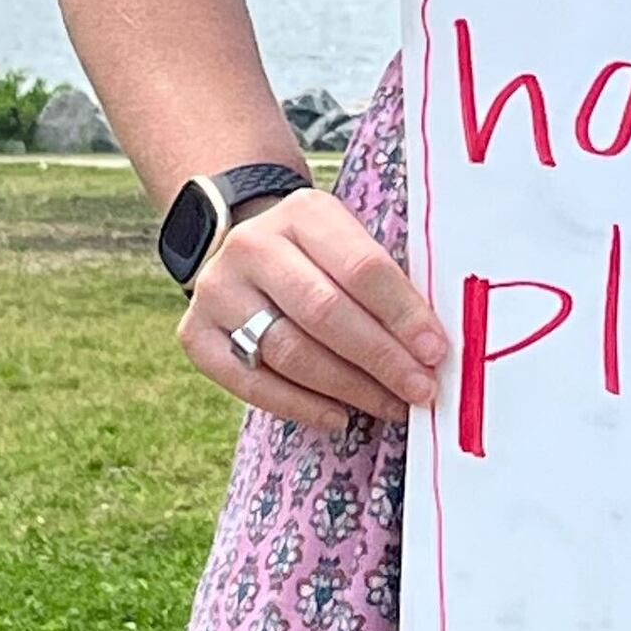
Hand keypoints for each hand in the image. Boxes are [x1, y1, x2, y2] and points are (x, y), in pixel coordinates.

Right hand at [180, 188, 447, 431]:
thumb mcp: (350, 244)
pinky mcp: (195, 333)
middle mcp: (253, 246)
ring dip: (348, 388)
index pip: (362, 267)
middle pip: (325, 312)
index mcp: (304, 213)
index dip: (403, 314)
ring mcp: (218, 289)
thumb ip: (386, 286)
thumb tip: (432, 350)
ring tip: (388, 405)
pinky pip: (251, 382)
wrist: (247, 249)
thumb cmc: (320, 257)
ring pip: (290, 351)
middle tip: (419, 390)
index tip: (435, 352)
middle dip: (381, 359)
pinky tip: (338, 416)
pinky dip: (300, 406)